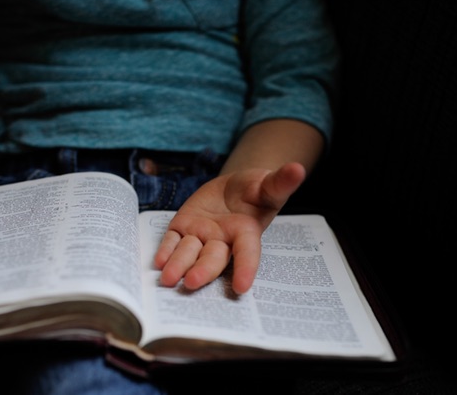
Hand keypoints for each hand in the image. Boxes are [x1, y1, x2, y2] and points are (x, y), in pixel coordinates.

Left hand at [153, 162, 306, 293]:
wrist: (236, 188)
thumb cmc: (257, 190)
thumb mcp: (269, 184)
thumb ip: (280, 181)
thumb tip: (297, 169)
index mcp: (246, 233)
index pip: (247, 252)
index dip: (246, 269)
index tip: (242, 288)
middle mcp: (223, 241)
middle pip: (213, 258)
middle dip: (203, 270)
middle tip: (191, 283)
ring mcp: (201, 236)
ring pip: (189, 252)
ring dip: (178, 265)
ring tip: (168, 279)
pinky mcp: (183, 228)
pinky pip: (173, 241)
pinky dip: (165, 250)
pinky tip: (158, 262)